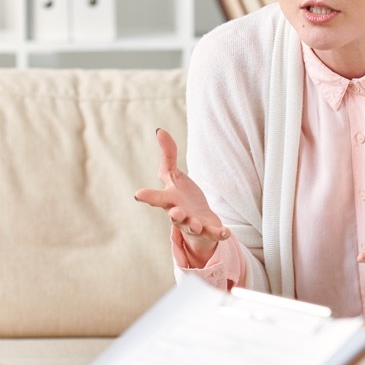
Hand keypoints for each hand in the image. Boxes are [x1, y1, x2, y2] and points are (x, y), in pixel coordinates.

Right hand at [134, 128, 230, 267]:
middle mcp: (179, 214)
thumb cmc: (180, 195)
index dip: (148, 196)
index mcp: (169, 199)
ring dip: (194, 225)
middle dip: (175, 215)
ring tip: (197, 224)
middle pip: (174, 216)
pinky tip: (226, 232)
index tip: (138, 194)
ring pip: (192, 226)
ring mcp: (193, 223)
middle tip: (175, 213)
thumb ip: (167, 154)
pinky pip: (213, 233)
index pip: (156, 197)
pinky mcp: (208, 229)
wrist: (197, 219)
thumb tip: (159, 130)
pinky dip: (219, 234)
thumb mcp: (173, 175)